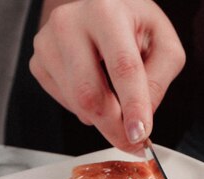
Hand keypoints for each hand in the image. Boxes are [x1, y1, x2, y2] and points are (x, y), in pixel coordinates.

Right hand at [29, 0, 184, 151]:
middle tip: (133, 140)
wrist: (104, 8)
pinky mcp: (38, 63)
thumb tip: (140, 120)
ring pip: (77, 103)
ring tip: (119, 103)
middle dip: (115, 126)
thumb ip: (158, 82)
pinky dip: (87, 110)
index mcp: (106, 11)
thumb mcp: (164, 45)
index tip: (140, 135)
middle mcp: (70, 22)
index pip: (122, 67)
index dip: (133, 106)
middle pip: (90, 93)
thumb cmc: (135, 24)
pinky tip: (98, 90)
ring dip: (103, 118)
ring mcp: (48, 43)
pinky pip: (66, 103)